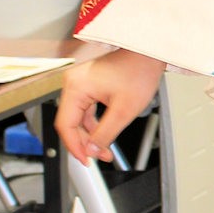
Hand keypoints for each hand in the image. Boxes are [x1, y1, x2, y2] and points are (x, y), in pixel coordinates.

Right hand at [56, 48, 165, 164]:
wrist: (148, 52)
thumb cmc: (139, 70)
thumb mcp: (124, 110)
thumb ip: (105, 134)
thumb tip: (92, 150)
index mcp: (76, 87)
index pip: (65, 125)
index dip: (75, 147)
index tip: (86, 160)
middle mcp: (73, 83)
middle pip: (70, 122)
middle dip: (85, 142)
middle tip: (99, 156)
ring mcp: (80, 83)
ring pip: (78, 118)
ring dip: (90, 135)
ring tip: (104, 149)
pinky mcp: (88, 84)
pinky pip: (85, 110)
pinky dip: (93, 123)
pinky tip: (103, 134)